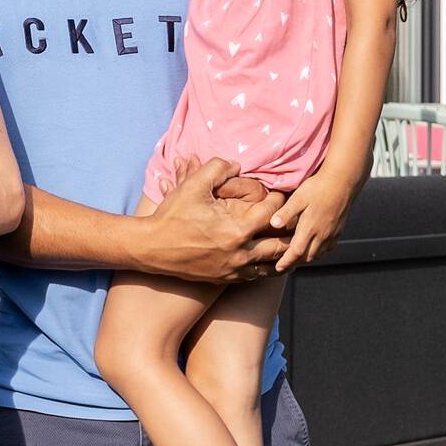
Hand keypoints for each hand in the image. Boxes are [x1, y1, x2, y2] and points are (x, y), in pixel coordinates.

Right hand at [138, 157, 285, 284]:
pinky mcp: (224, 280)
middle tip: (294, 220)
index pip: (274, 215)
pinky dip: (265, 267)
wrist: (151, 248)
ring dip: (281, 254)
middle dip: (290, 232)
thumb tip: (237, 165)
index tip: (278, 194)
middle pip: (281, 246)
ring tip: (289, 242)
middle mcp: (240, 254)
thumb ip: (217, 168)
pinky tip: (266, 257)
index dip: (279, 200)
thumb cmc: (172, 215)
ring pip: (272, 267)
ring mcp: (233, 271)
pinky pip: (255, 277)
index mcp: (237, 231)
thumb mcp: (193, 185)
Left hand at [270, 171, 353, 273]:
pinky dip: (320, 250)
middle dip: (296, 261)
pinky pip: (329, 247)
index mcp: (310, 228)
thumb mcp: (298, 197)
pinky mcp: (339, 230)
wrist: (343, 181)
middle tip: (285, 262)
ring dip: (308, 257)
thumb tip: (273, 224)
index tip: (278, 268)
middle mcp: (322, 235)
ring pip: (319, 253)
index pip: (296, 252)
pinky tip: (315, 245)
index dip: (286, 262)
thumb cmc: (319, 187)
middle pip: (308, 257)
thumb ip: (286, 212)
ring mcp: (332, 233)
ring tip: (298, 256)